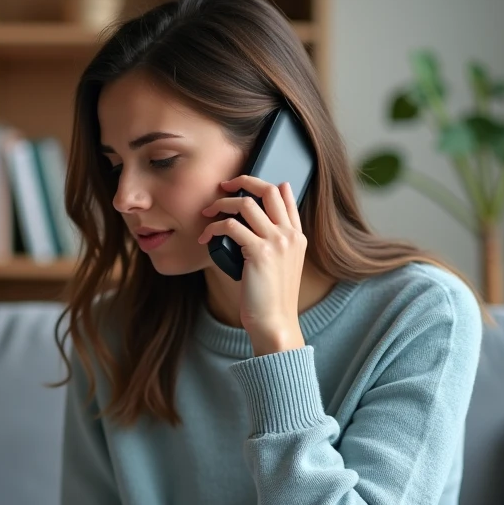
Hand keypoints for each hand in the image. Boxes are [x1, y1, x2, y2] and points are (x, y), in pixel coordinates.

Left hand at [199, 176, 307, 354]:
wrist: (275, 322)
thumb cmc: (270, 299)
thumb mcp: (279, 267)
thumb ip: (272, 245)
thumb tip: (250, 227)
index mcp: (297, 236)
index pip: (286, 195)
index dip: (264, 183)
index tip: (242, 185)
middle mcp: (290, 234)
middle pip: (268, 190)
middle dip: (242, 181)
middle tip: (223, 187)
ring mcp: (277, 242)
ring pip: (246, 204)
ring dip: (221, 204)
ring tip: (207, 213)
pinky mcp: (259, 252)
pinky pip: (230, 227)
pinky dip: (213, 228)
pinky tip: (206, 237)